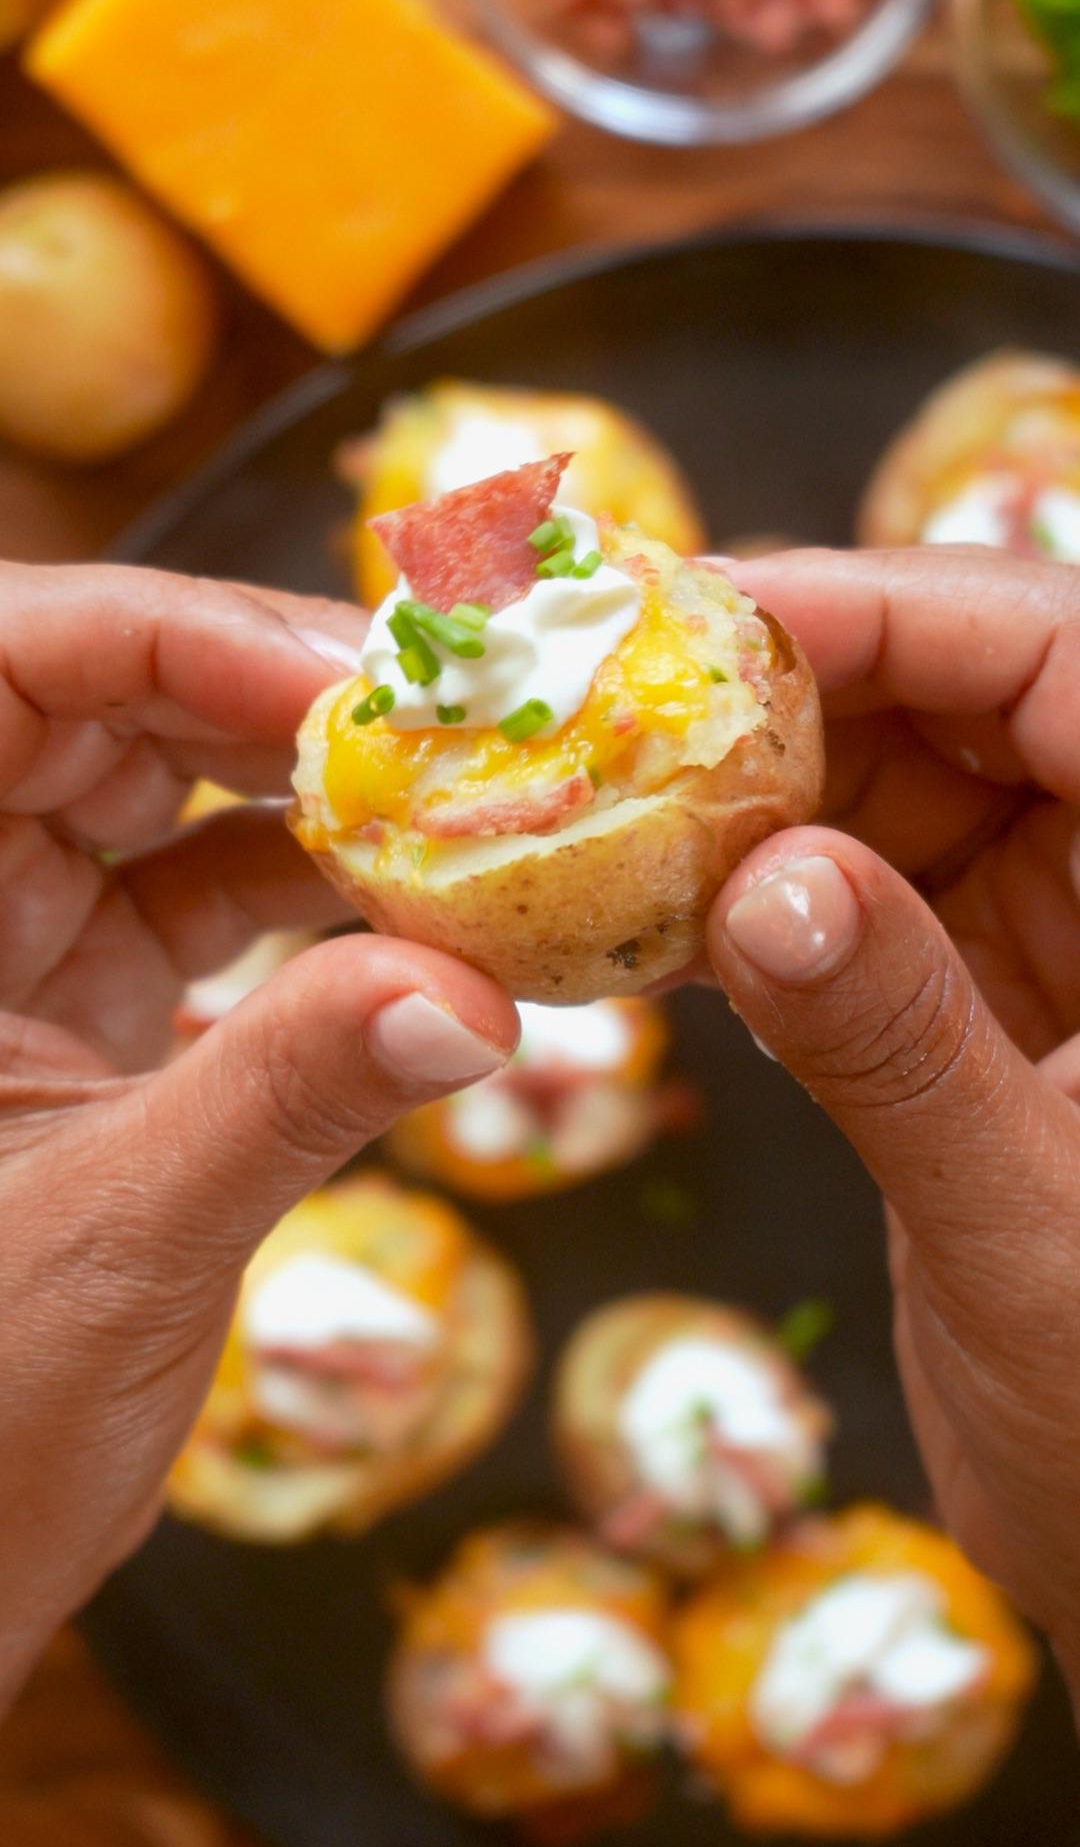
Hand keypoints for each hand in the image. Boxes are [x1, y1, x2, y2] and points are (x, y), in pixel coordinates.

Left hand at [0, 561, 517, 1708]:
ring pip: (163, 791)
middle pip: (105, 704)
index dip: (177, 634)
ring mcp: (11, 946)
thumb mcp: (118, 1238)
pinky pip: (203, 898)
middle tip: (443, 731)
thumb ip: (289, 1096)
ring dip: (309, 795)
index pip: (10, 660)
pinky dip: (313, 898)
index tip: (352, 687)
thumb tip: (473, 998)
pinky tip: (420, 912)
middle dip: (271, 696)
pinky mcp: (81, 1007)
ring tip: (455, 808)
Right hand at [705, 546, 1079, 1696]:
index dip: (891, 606)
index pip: (1064, 656)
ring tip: (604, 812)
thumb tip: (763, 879)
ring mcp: (1071, 938)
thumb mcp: (1030, 1240)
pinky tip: (655, 917)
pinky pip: (866, 899)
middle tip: (610, 709)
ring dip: (756, 795)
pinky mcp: (994, 1003)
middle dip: (793, 689)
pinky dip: (760, 898)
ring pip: (902, 787)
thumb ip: (904, 1048)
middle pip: (970, 697)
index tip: (710, 621)